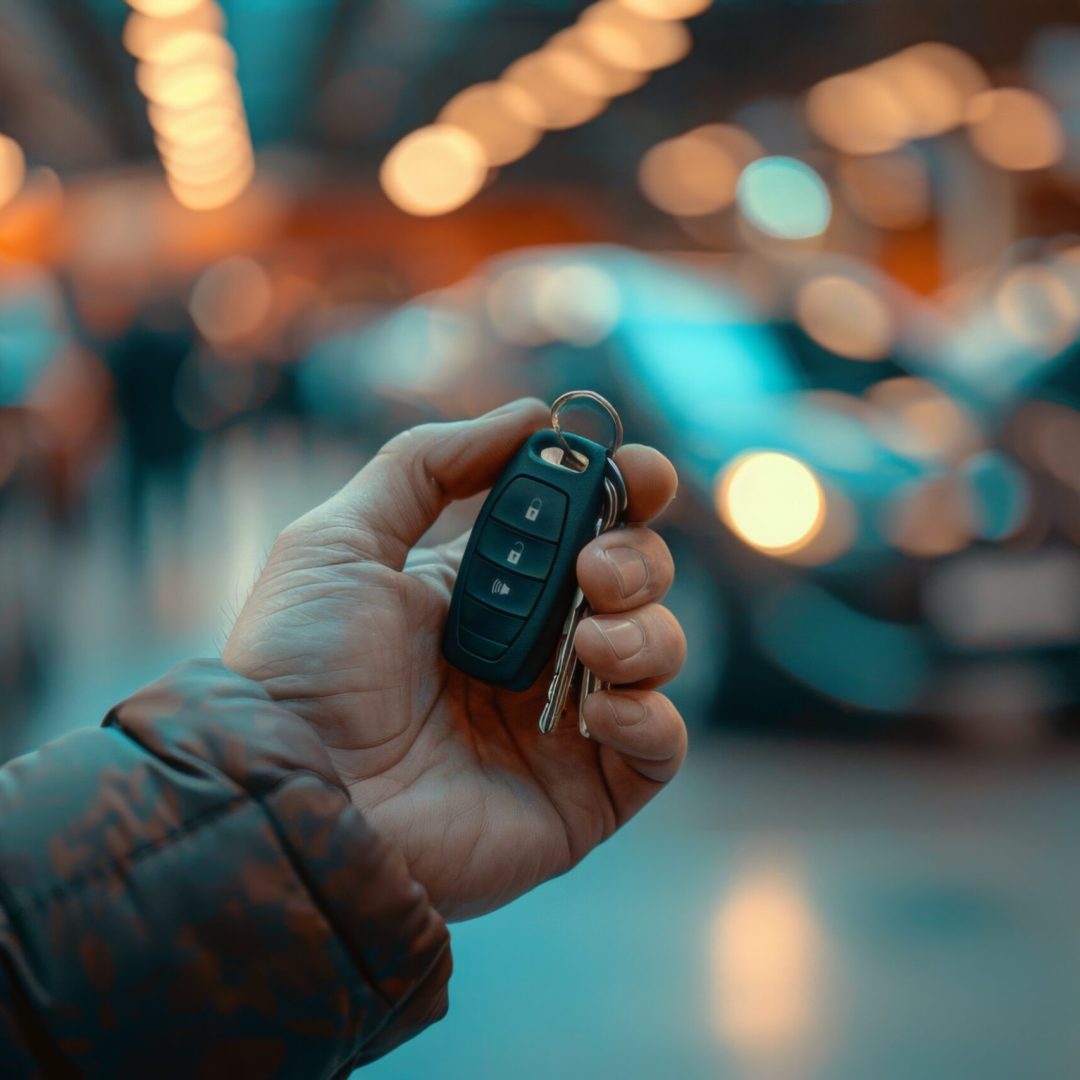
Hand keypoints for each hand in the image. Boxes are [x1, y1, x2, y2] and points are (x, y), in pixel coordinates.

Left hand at [223, 400, 686, 920]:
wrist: (288, 791)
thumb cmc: (296, 667)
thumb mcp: (339, 540)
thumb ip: (427, 465)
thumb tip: (529, 417)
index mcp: (484, 589)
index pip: (581, 527)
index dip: (622, 492)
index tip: (637, 470)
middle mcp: (531, 649)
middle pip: (633, 581)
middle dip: (635, 557)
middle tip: (591, 568)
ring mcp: (559, 721)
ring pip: (657, 652)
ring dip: (646, 629)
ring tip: (588, 639)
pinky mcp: (581, 794)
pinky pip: (658, 747)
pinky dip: (651, 716)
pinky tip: (599, 706)